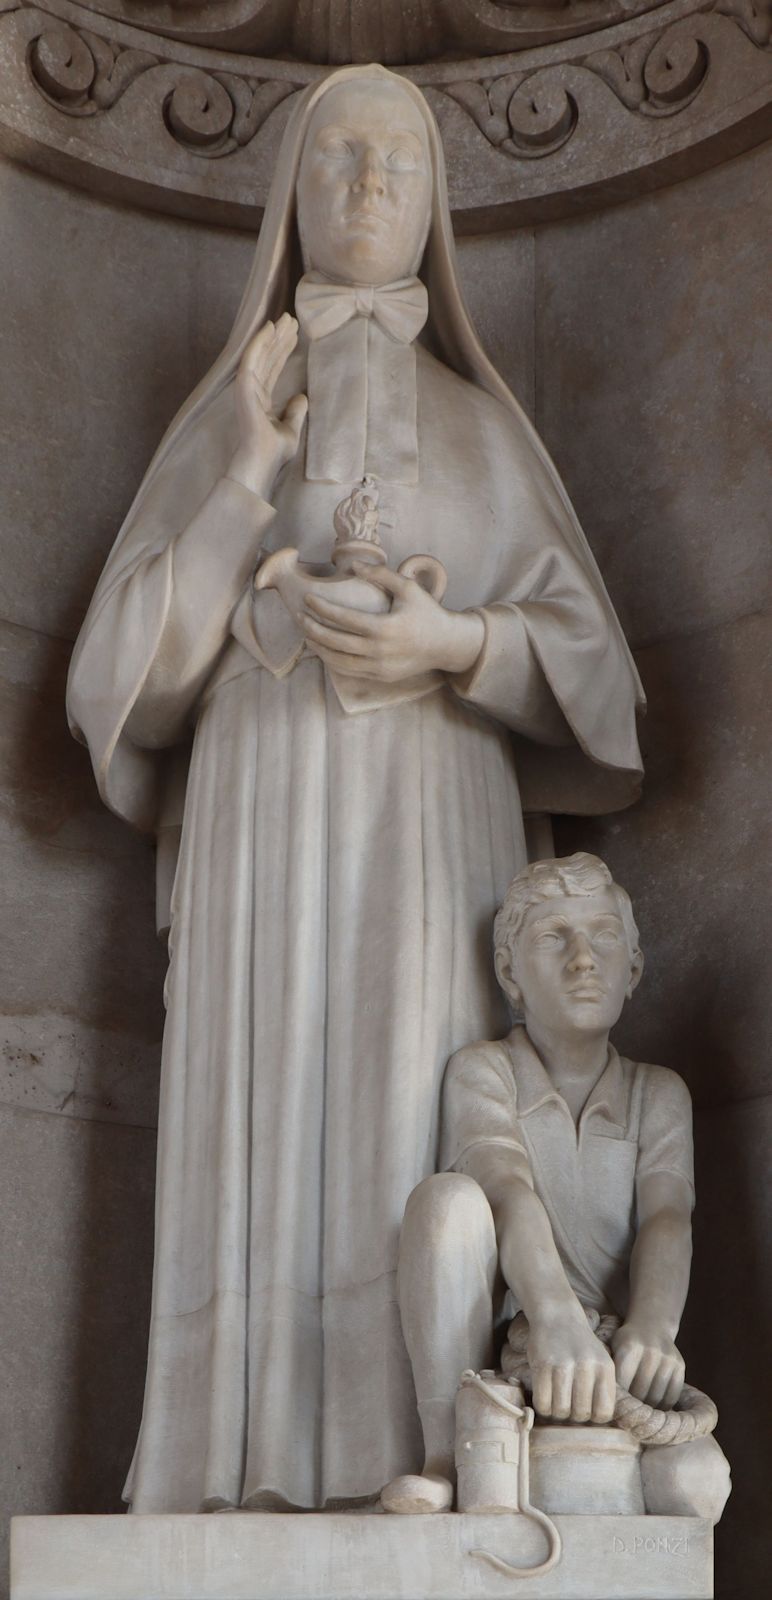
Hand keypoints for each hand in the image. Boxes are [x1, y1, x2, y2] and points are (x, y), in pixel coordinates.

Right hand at [228, 314, 307, 497]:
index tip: (295, 335)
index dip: (283, 351)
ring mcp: (247, 388)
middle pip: (268, 358)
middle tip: (291, 319)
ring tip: (286, 318)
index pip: (274, 369)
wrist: (262, 463)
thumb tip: (302, 397)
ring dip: (272, 335)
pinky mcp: (244, 388)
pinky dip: (259, 342)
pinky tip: (269, 327)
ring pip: (261, 354)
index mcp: (262, 400)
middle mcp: (253, 391)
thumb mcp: (291, 430)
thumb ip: (295, 413)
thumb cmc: (273, 453)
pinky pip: (251, 360)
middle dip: (279, 338)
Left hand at [301, 564, 484, 682]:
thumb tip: (354, 567)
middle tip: (300, 617)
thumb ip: (381, 575)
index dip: (322, 609)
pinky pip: (350, 671)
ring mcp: (380, 667)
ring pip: (339, 661)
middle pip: (336, 642)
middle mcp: (380, 651)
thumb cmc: (426, 612)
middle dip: (313, 629)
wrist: (445, 645)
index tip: (308, 599)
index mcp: (385, 628)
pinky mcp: (381, 677)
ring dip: (319, 648)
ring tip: (307, 634)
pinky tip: (324, 649)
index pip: (344, 618)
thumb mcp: (408, 588)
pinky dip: (333, 661)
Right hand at [527, 1308, 615, 1423]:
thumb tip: (597, 1425)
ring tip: (555, 1403)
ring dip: (556, 1413)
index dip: (593, 1418)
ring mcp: (563, 1365)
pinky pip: (543, 1402)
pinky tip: (544, 1398)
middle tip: (567, 1406)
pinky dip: (543, 1407)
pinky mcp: (542, 1364)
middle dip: (573, 1417)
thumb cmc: (580, 1345)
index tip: (585, 1411)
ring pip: (561, 1411)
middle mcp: (586, 1367)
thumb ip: (602, 1388)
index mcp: (605, 1368)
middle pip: (581, 1414)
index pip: (604, 1413)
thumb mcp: (600, 1361)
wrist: (558, 1315)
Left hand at [612, 1321, 684, 1408]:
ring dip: (647, 1410)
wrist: (651, 1324)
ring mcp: (667, 1359)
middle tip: (625, 1417)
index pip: (622, 1384)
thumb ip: (610, 1372)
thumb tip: (604, 1404)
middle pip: (639, 1392)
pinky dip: (662, 1407)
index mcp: (630, 1347)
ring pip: (656, 1397)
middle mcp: (651, 1352)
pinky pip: (672, 1396)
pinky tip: (653, 1409)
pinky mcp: (680, 1366)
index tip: (612, 1409)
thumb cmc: (626, 1342)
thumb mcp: (613, 1348)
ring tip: (638, 1415)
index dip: (617, 1399)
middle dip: (631, 1407)